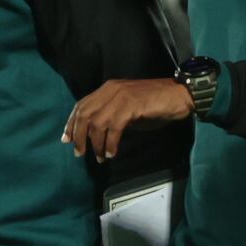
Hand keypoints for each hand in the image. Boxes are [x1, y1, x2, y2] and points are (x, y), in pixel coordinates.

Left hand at [63, 78, 190, 160]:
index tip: (66, 139)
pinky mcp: (131, 105)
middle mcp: (111, 90)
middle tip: (80, 154)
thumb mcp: (128, 109)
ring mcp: (121, 96)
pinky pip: (114, 128)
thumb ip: (111, 117)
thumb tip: (95, 136)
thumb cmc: (156, 104)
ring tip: (99, 157)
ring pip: (97, 123)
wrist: (179, 96)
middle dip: (79, 136)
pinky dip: (110, 143)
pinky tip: (112, 153)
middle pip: (85, 114)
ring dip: (95, 144)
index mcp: (108, 88)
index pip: (82, 105)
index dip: (71, 123)